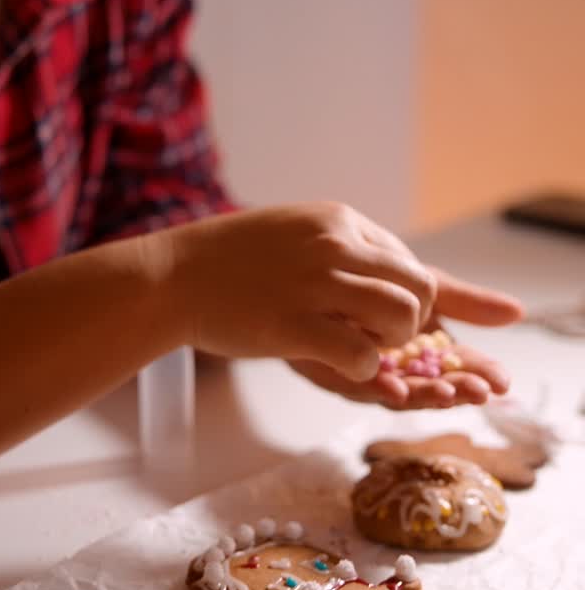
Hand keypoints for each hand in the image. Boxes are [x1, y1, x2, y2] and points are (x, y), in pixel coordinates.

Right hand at [166, 202, 435, 381]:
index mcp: (338, 221)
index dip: (407, 298)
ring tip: (362, 350)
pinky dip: (363, 369)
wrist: (171, 277)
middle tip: (379, 340)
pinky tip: (341, 365)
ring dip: (392, 345)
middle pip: (418, 289)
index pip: (408, 261)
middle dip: (412, 324)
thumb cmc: (229, 260)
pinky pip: (361, 355)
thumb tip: (385, 271)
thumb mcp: (293, 230)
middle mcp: (334, 245)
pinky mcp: (293, 326)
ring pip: (402, 317)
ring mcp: (315, 284)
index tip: (381, 319)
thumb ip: (339, 245)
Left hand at [288, 267, 522, 408]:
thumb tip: (519, 312)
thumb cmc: (360, 273)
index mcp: (417, 348)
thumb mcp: (415, 281)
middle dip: (455, 391)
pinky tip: (391, 386)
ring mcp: (355, 369)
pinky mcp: (322, 366)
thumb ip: (461, 301)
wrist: (289, 264)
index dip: (478, 374)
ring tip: (445, 393)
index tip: (501, 383)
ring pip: (395, 391)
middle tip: (477, 392)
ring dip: (422, 395)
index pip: (456, 366)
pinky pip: (351, 381)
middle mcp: (389, 366)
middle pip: (429, 386)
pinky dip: (374, 385)